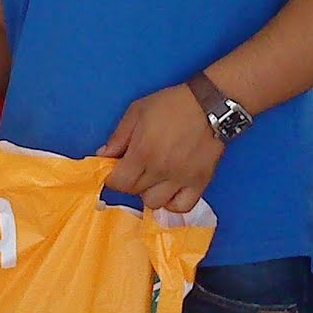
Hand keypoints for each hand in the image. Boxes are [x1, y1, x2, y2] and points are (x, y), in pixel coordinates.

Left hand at [97, 83, 224, 211]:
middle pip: (134, 192)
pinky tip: (169, 190)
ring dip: (148, 193)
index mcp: (143, 152)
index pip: (118, 182)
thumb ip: (118, 136)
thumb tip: (103, 156)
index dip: (112, 178)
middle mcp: (160, 170)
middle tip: (134, 168)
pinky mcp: (200, 183)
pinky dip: (173, 203)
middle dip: (129, 181)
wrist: (209, 106)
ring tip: (152, 178)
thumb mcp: (137, 111)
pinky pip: (182, 207)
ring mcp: (181, 179)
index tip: (115, 170)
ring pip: (155, 203)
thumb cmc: (171, 105)